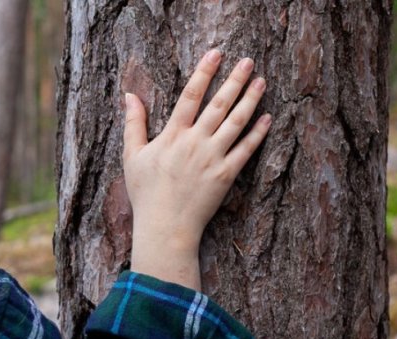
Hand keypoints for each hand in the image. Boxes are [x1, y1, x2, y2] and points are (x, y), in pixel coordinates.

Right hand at [123, 49, 270, 290]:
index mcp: (172, 135)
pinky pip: (246, 149)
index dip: (204, 72)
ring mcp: (213, 157)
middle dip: (235, 79)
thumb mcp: (132, 156)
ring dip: (251, 99)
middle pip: (219, 103)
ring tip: (262, 81)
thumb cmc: (146, 194)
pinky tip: (267, 117)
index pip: (190, 95)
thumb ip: (133, 124)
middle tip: (248, 61)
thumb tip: (129, 96)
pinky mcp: (226, 175)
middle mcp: (195, 142)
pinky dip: (258, 132)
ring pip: (237, 122)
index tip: (216, 53)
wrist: (165, 227)